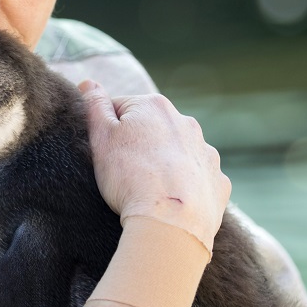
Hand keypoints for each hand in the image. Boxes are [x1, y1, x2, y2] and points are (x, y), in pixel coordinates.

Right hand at [79, 81, 230, 252]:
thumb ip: (94, 106)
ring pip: (177, 153)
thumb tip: (88, 83)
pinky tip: (172, 203)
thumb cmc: (129, 178)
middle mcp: (186, 123)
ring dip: (164, 164)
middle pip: (152, 129)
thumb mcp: (101, 139)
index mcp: (154, 107)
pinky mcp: (218, 181)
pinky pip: (197, 179)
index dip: (106, 131)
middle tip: (124, 174)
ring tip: (149, 191)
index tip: (104, 155)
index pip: (120, 108)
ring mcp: (206, 152)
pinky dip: (186, 187)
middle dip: (138, 145)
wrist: (170, 223)